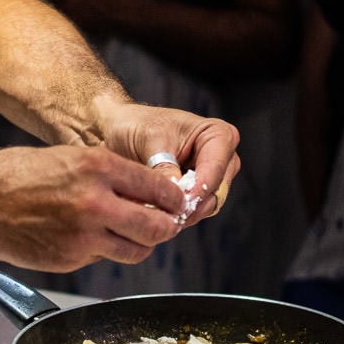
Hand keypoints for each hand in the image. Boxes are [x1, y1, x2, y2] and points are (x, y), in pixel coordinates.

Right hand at [0, 145, 189, 271]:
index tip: (174, 204)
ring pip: (137, 250)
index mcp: (99, 168)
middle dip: (166, 228)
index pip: (160, 189)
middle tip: (163, 225)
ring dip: (139, 244)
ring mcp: (83, 236)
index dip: (174, 200)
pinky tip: (85, 238)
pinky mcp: (70, 259)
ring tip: (127, 234)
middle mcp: (95, 202)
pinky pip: (103, 259)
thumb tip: (148, 194)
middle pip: (158, 227)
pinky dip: (103, 251)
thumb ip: (112, 175)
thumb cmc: (21, 174)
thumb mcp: (72, 157)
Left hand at [93, 99, 240, 223]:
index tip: (179, 204)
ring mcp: (211, 178)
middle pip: (216, 192)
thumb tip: (175, 196)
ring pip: (206, 206)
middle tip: (165, 217)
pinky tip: (156, 217)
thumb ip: (164, 167)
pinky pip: (193, 212)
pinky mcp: (197, 193)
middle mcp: (222, 158)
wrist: (121, 130)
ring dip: (183, 214)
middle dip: (191, 205)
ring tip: (157, 217)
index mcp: (219, 135)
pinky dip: (176, 215)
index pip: (216, 169)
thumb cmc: (138, 126)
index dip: (199, 189)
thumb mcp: (149, 141)